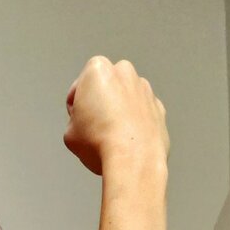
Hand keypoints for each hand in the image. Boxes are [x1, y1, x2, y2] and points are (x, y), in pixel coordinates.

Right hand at [64, 55, 169, 174]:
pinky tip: (128, 143)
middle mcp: (124, 72)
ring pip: (126, 100)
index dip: (76, 108)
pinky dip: (136, 125)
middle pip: (106, 89)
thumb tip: (85, 127)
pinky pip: (142, 115)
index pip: (80, 88)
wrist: (133, 160)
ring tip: (112, 140)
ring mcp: (145, 89)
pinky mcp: (159, 109)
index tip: (78, 122)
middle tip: (95, 130)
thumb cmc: (99, 143)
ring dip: (119, 114)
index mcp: (98, 69)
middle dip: (101, 105)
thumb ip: (76, 120)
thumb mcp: (70, 133)